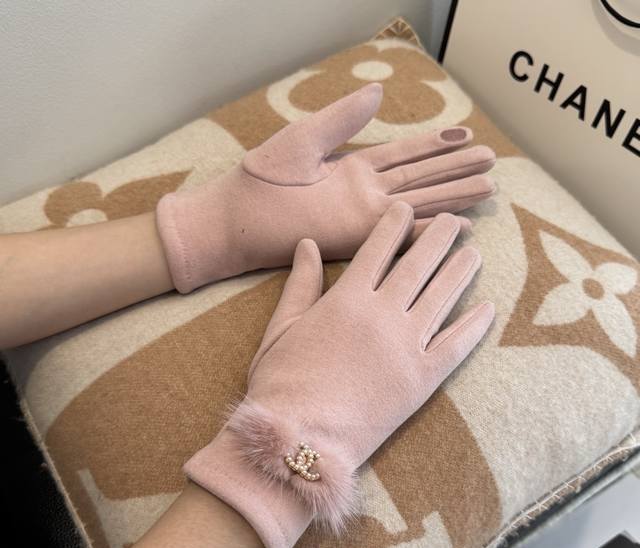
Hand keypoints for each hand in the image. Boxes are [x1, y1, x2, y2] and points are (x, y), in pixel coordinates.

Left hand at [157, 83, 495, 291]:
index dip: (435, 143)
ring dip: (454, 196)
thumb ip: (343, 119)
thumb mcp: (306, 138)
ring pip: (420, 201)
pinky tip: (458, 225)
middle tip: (491, 162)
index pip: (405, 153)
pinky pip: (401, 230)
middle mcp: (365, 192)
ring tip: (487, 187)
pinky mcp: (357, 235)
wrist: (238, 216)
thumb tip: (378, 94)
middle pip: (421, 177)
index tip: (465, 133)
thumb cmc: (262, 178)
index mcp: (353, 167)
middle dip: (456, 169)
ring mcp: (364, 214)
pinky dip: (430, 228)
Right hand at [184, 202, 493, 547]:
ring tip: (474, 252)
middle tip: (454, 221)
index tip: (407, 210)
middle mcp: (383, 314)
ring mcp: (408, 346)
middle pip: (419, 265)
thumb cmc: (281, 384)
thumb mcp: (281, 328)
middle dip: (438, 237)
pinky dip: (475, 325)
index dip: (394, 224)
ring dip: (461, 270)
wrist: (298, 440)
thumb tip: (307, 245)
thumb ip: (300, 284)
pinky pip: (458, 345)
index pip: (377, 249)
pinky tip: (488, 308)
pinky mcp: (424, 380)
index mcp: (347, 299)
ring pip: (444, 297)